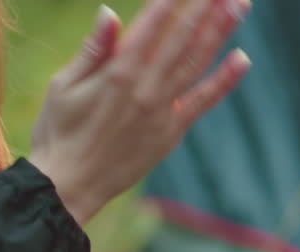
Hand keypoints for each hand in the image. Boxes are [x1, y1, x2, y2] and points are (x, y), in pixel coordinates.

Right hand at [28, 0, 251, 223]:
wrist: (69, 186)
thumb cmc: (58, 132)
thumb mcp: (63, 85)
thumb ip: (93, 50)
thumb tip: (110, 12)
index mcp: (117, 72)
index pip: (153, 22)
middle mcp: (144, 87)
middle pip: (182, 37)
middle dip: (205, 6)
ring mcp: (161, 110)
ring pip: (196, 61)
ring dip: (220, 31)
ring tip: (240, 4)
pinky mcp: (170, 132)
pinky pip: (202, 101)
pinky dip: (224, 80)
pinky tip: (242, 58)